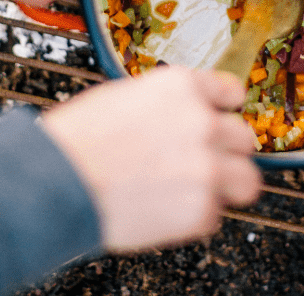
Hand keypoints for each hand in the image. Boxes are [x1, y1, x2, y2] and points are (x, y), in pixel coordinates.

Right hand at [40, 67, 261, 251]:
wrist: (56, 181)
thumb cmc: (78, 138)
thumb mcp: (125, 96)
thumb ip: (167, 104)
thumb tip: (184, 114)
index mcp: (182, 87)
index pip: (233, 92)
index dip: (225, 110)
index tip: (221, 119)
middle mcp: (202, 122)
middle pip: (244, 138)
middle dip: (226, 151)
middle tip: (204, 161)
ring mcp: (206, 166)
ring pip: (247, 180)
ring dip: (227, 186)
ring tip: (198, 191)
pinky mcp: (200, 209)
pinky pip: (215, 215)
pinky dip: (195, 217)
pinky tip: (166, 209)